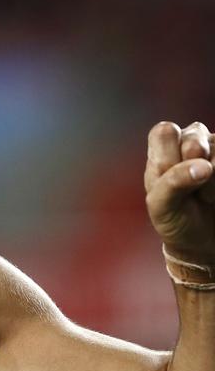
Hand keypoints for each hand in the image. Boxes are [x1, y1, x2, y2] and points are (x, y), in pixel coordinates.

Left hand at [145, 121, 214, 263]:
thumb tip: (203, 165)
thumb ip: (173, 182)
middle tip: (191, 188)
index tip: (169, 174)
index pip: (165, 131)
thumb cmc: (175, 219)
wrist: (202, 239)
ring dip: (213, 177)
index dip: (170, 152)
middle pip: (195, 133)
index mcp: (162, 151)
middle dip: (193, 164)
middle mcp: (190, 142)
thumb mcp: (161, 206)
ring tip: (204, 194)